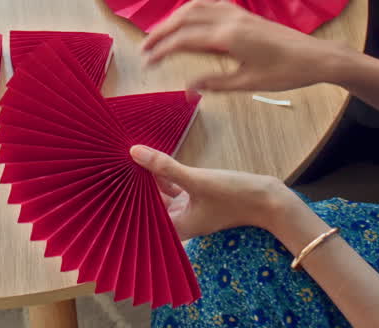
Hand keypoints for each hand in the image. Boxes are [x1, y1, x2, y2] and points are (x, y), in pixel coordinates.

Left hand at [130, 145, 298, 239]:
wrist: (267, 199)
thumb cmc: (233, 195)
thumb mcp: (195, 178)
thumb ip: (164, 166)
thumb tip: (134, 151)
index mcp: (177, 227)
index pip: (143, 217)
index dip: (126, 202)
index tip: (110, 185)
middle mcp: (181, 222)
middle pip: (150, 207)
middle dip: (135, 190)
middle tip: (115, 168)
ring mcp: (190, 210)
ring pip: (161, 197)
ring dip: (149, 182)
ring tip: (130, 163)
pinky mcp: (198, 200)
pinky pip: (174, 190)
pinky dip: (165, 180)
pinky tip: (155, 164)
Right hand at [142, 0, 353, 91]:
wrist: (315, 57)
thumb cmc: (286, 72)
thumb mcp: (248, 83)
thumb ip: (215, 84)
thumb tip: (188, 89)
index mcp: (228, 37)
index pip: (184, 40)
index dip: (161, 50)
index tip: (146, 62)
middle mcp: (229, 19)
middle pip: (183, 18)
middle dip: (160, 32)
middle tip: (144, 48)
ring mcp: (237, 13)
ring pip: (195, 7)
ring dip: (174, 19)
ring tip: (160, 35)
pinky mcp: (243, 13)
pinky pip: (209, 4)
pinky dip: (191, 11)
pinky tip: (188, 22)